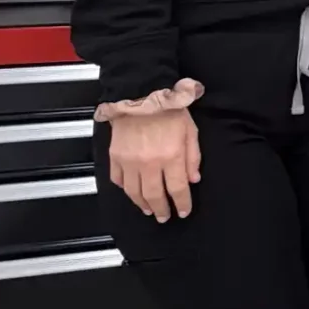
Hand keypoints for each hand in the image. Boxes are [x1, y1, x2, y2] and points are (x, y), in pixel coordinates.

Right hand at [107, 105, 200, 221]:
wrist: (141, 92)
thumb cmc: (168, 108)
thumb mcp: (191, 131)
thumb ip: (193, 157)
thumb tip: (193, 179)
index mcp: (171, 156)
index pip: (177, 189)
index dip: (182, 204)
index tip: (183, 211)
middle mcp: (149, 163)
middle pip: (154, 196)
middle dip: (161, 210)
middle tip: (164, 217)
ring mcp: (129, 161)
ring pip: (134, 192)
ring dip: (142, 204)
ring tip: (149, 210)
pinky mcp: (115, 156)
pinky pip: (118, 179)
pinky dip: (125, 189)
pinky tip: (131, 192)